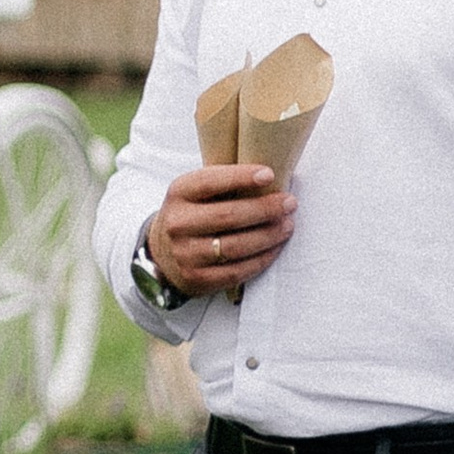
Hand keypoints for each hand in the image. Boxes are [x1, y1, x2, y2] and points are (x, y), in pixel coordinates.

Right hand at [148, 163, 296, 294]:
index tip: (269, 174)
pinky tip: (275, 247)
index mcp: (178, 194)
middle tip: (289, 203)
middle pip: (228, 216)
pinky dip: (261, 259)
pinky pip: (237, 270)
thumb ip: (223, 184)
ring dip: (268, 236)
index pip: (209, 182)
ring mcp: (185, 254)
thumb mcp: (196, 193)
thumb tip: (271, 179)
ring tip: (287, 225)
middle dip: (265, 209)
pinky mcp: (197, 278)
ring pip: (236, 246)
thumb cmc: (193, 215)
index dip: (240, 177)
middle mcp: (177, 223)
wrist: (163, 253)